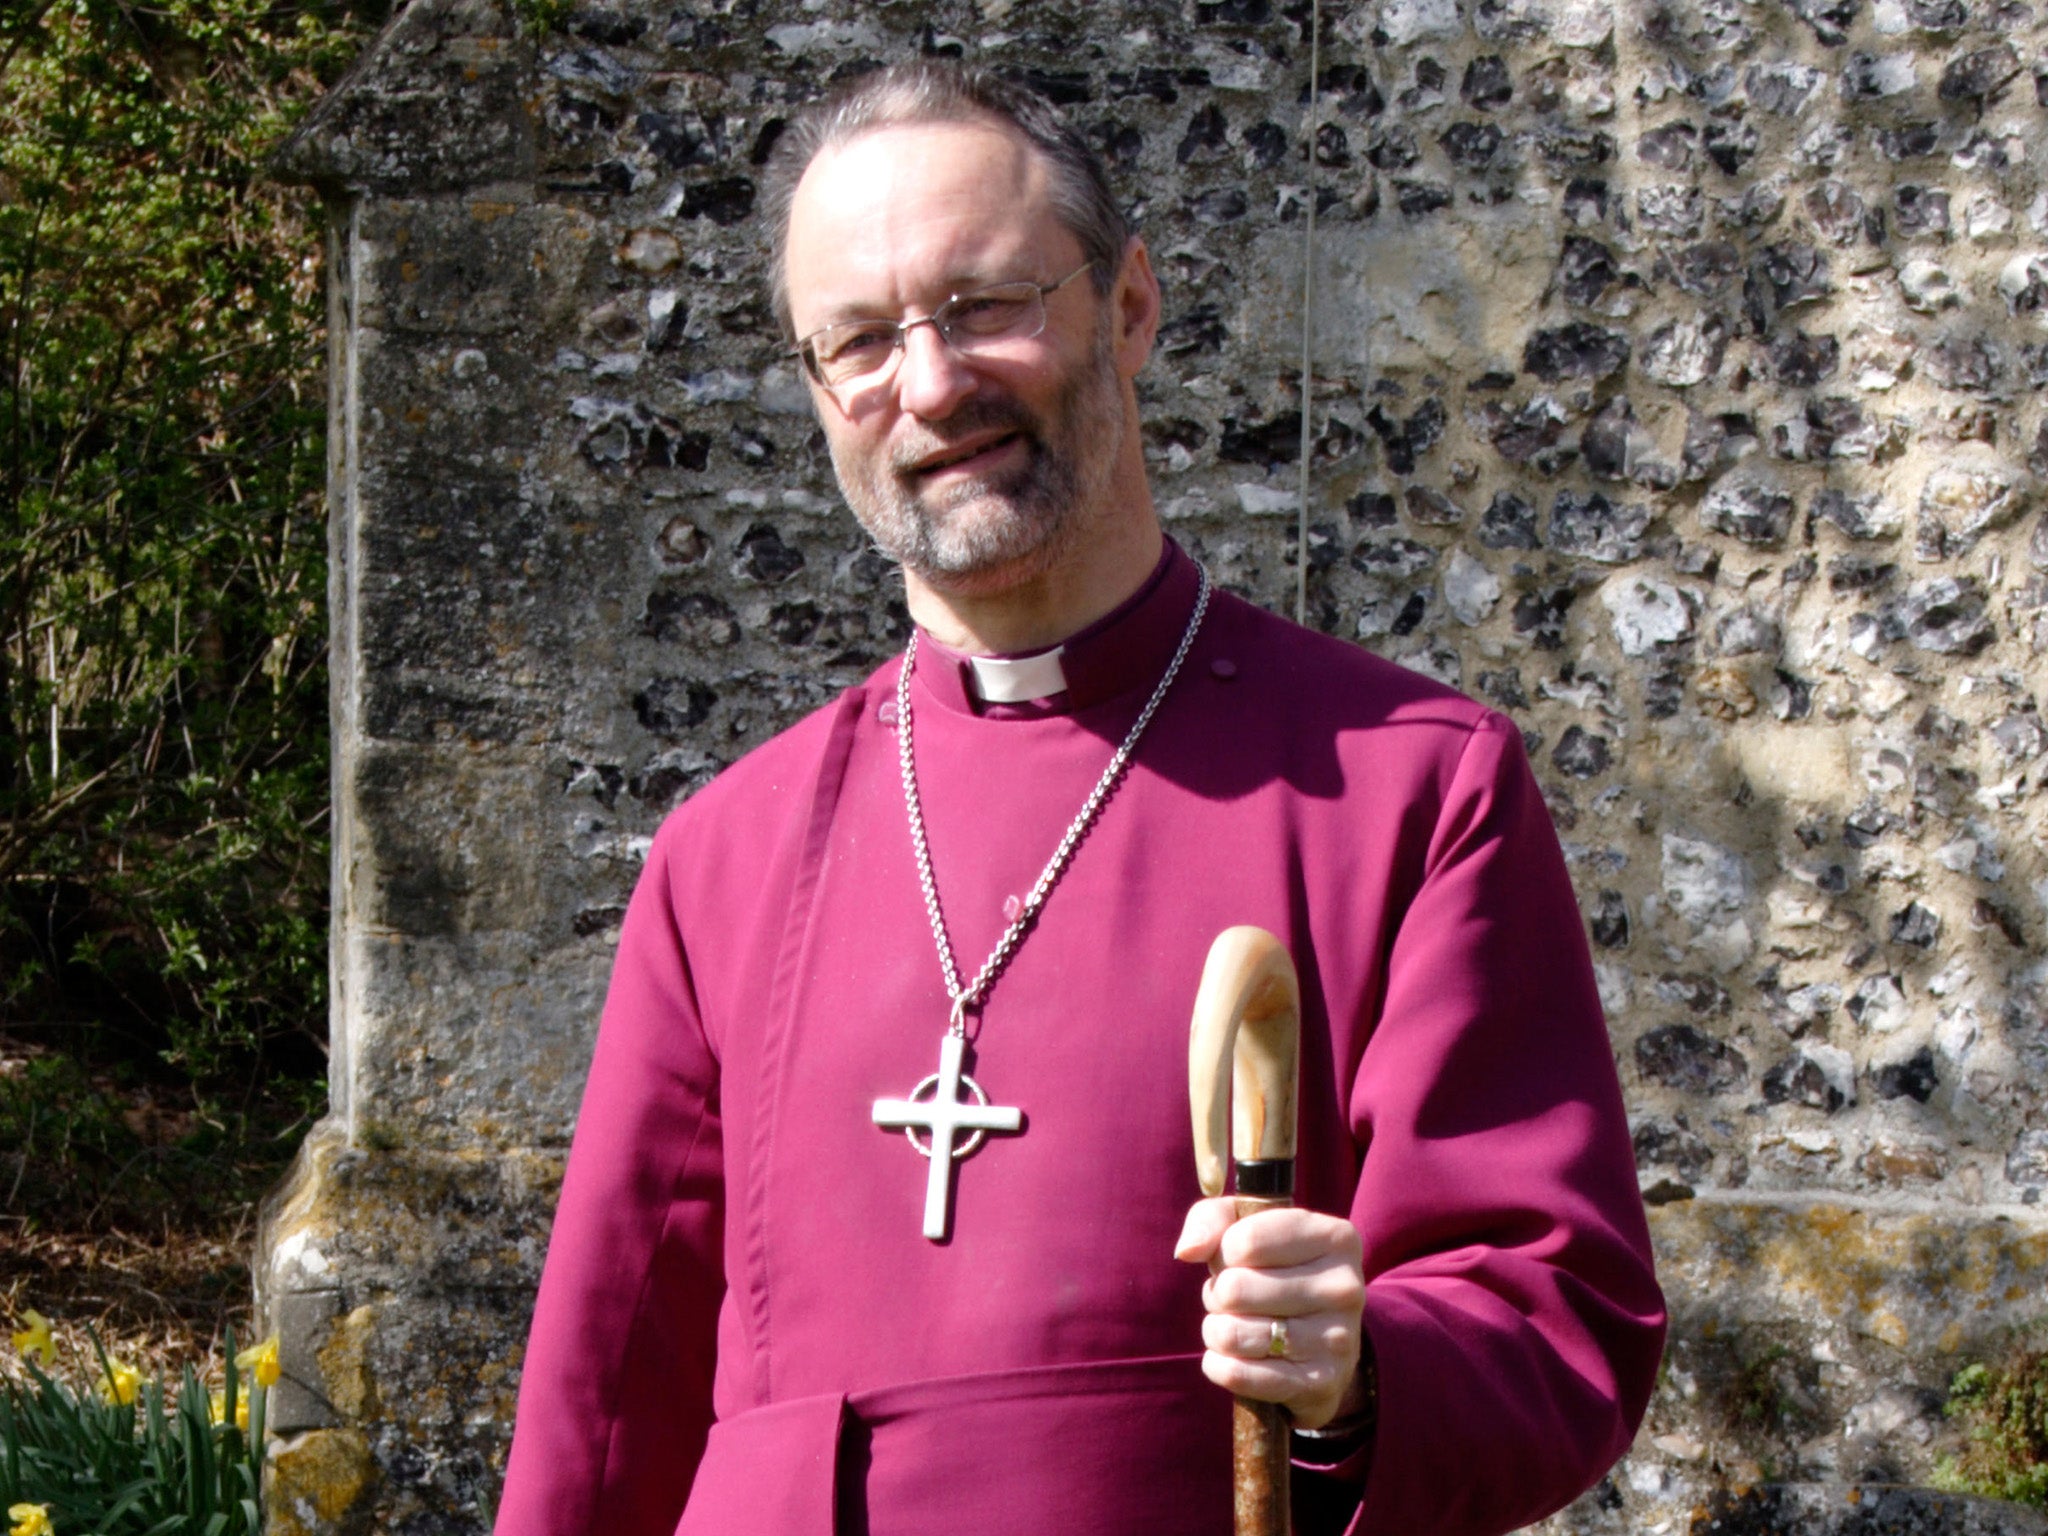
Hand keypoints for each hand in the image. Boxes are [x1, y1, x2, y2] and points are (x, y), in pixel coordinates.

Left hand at [1173, 1197, 1365, 1429]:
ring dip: (1216, 1331)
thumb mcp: (1246, 1227)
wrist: (1322, 1340)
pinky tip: (1230, 1357)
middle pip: (1234, 1289)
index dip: (1224, 1253)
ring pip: (1233, 1334)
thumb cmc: (1273, 1268)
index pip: (1244, 1241)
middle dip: (1218, 1294)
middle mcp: (1345, 1287)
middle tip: (1234, 1298)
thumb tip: (1188, 1251)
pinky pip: (1239, 1375)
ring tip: (1233, 1325)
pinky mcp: (1320, 1384)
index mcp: (1335, 1238)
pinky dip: (1219, 1366)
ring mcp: (1338, 1339)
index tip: (1238, 1260)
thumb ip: (1211, 1219)